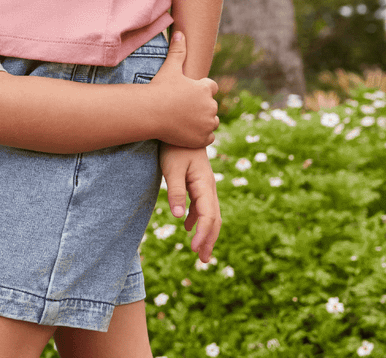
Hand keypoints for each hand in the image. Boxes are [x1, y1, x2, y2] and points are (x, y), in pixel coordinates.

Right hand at [148, 31, 218, 146]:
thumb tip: (181, 33)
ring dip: (203, 121)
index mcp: (205, 89)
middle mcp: (211, 106)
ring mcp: (207, 124)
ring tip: (185, 120)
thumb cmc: (159, 89)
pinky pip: (208, 137)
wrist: (150, 113)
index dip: (201, 90)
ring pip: (211, 122)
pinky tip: (187, 131)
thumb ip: (178, 51)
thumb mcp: (170, 68)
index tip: (189, 93)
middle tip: (183, 108)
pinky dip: (200, 135)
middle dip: (201, 106)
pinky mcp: (203, 138)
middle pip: (211, 106)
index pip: (211, 88)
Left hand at [160, 143, 220, 261]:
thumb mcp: (171, 168)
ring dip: (206, 231)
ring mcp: (205, 184)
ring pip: (210, 213)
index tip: (195, 249)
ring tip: (200, 251)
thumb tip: (179, 218)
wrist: (180, 125)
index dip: (204, 234)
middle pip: (214, 218)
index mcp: (205, 184)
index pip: (208, 215)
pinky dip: (198, 218)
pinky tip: (188, 226)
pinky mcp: (198, 181)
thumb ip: (176, 191)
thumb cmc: (174, 146)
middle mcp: (209, 186)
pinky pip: (202, 205)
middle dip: (209, 239)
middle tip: (204, 260)